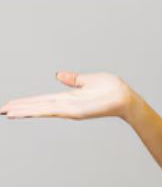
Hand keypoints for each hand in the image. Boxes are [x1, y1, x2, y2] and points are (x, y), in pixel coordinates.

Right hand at [0, 71, 134, 120]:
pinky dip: (36, 111)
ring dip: (24, 111)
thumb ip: (73, 79)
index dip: (27, 102)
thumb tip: (59, 75)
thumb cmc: (111, 89)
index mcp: (68, 97)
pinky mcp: (73, 111)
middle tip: (1, 110)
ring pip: (41, 109)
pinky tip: (24, 111)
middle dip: (20, 108)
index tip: (11, 104)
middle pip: (37, 106)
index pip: (42, 100)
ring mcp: (69, 109)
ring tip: (7, 112)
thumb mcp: (88, 80)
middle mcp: (66, 105)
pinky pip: (51, 110)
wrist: (125, 97)